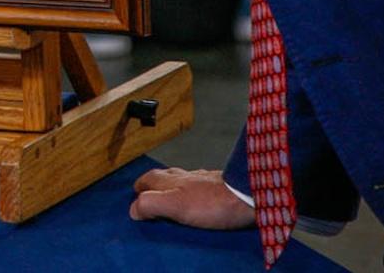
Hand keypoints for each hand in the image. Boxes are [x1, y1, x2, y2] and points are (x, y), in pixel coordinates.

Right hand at [129, 167, 256, 229]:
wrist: (250, 196)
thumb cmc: (212, 203)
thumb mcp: (175, 206)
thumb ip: (151, 204)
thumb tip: (133, 208)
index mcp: (171, 180)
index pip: (148, 178)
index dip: (140, 186)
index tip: (135, 194)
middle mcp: (186, 176)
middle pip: (164, 176)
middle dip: (155, 185)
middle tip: (151, 196)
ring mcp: (205, 179)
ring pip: (183, 180)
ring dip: (175, 187)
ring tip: (173, 199)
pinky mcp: (222, 186)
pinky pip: (201, 186)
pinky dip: (194, 192)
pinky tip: (200, 200)